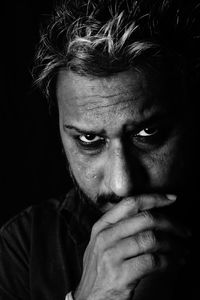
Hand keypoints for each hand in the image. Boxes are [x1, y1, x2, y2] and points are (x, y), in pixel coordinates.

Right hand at [74, 194, 188, 299]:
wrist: (90, 299)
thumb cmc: (101, 269)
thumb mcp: (102, 243)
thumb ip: (119, 227)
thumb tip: (151, 214)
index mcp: (102, 226)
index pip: (130, 203)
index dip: (154, 199)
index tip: (172, 199)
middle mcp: (105, 237)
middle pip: (145, 219)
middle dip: (171, 223)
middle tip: (185, 231)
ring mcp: (111, 255)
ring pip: (152, 239)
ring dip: (173, 245)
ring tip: (183, 250)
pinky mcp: (120, 275)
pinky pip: (153, 261)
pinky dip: (169, 261)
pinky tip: (174, 263)